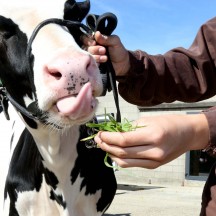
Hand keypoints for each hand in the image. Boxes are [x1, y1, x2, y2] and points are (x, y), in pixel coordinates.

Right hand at [82, 31, 129, 75]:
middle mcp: (92, 48)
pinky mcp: (94, 64)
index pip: (84, 38)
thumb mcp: (115, 42)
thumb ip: (106, 38)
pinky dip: (97, 62)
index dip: (87, 40)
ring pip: (88, 56)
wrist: (122, 64)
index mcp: (95, 40)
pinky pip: (90, 63)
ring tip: (106, 58)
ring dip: (97, 56)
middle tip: (104, 50)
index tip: (94, 43)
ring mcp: (92, 56)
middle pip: (85, 47)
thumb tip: (97, 33)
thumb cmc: (118, 51)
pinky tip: (103, 62)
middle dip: (94, 49)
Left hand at [94, 114, 208, 168]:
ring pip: (124, 162)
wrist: (187, 134)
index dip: (108, 138)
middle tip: (98, 139)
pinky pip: (132, 165)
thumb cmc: (168, 122)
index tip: (100, 133)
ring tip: (103, 145)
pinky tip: (114, 152)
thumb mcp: (148, 120)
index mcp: (153, 136)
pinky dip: (120, 159)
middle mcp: (154, 152)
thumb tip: (112, 133)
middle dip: (106, 145)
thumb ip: (130, 128)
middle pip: (122, 152)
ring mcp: (154, 162)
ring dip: (111, 154)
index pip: (123, 140)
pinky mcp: (153, 166)